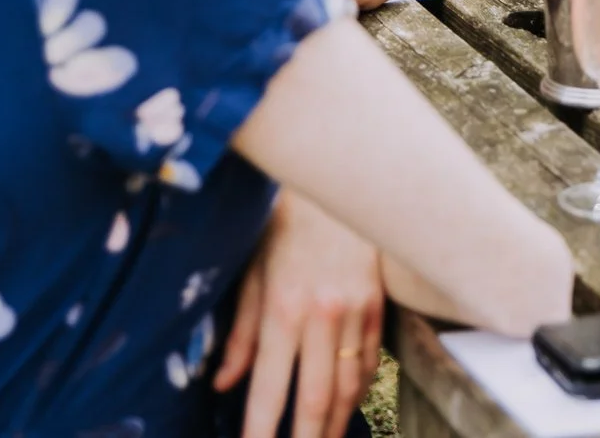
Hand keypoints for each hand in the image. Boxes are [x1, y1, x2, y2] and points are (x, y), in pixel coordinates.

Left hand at [215, 191, 384, 437]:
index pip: (268, 387)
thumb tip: (223, 384)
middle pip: (315, 398)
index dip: (260, 429)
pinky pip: (370, 363)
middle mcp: (321, 317)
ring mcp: (355, 313)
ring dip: (335, 425)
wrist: (337, 186)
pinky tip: (345, 409)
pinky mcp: (377, 307)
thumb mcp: (252, 277)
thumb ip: (240, 335)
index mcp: (282, 309)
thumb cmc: (284, 231)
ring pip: (348, 387)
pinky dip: (358, 392)